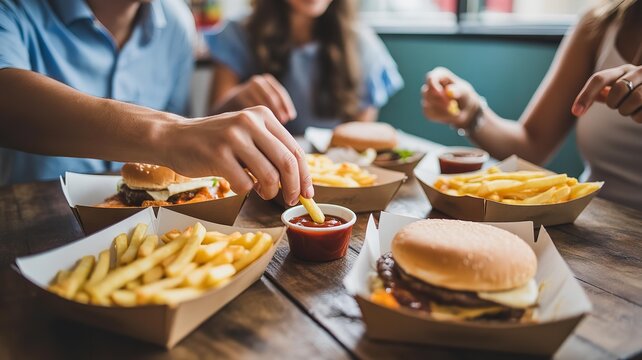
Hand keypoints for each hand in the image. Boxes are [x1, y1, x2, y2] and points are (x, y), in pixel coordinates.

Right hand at [163, 106, 312, 205]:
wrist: (174, 137)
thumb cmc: (216, 142)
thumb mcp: (247, 134)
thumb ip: (271, 149)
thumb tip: (300, 181)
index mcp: (263, 115)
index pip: (295, 149)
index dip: (305, 176)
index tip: (308, 194)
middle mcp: (250, 121)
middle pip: (287, 163)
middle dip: (294, 188)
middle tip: (291, 200)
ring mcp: (233, 137)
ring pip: (269, 176)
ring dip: (270, 192)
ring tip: (263, 192)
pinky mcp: (218, 154)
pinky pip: (245, 184)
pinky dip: (246, 191)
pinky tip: (240, 185)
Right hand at [228, 74, 296, 123]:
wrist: (229, 104)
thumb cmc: (254, 106)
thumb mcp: (266, 101)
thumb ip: (277, 106)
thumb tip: (291, 117)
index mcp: (266, 80)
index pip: (279, 92)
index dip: (286, 105)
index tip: (291, 117)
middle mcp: (256, 82)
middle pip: (270, 97)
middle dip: (278, 110)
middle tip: (283, 122)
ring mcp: (245, 89)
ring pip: (260, 104)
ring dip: (268, 116)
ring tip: (273, 128)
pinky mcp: (236, 98)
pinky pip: (250, 109)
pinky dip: (257, 119)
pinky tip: (260, 128)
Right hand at [421, 67, 480, 127]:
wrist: (465, 111)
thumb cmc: (466, 97)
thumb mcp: (466, 93)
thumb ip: (458, 90)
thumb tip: (449, 91)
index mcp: (440, 76)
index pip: (431, 77)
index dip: (433, 84)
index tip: (440, 93)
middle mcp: (431, 86)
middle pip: (426, 92)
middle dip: (438, 101)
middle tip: (450, 106)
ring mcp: (427, 97)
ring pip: (427, 105)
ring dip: (442, 110)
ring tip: (454, 111)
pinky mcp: (426, 109)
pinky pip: (429, 114)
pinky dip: (440, 117)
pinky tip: (448, 115)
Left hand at [572, 64, 641, 122]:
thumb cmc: (638, 92)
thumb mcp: (621, 89)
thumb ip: (603, 93)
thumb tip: (578, 107)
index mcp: (623, 70)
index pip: (599, 79)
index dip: (585, 96)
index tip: (575, 112)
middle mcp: (639, 71)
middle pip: (617, 90)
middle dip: (614, 103)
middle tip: (619, 105)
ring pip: (634, 100)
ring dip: (628, 111)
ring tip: (632, 109)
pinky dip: (638, 117)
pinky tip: (641, 113)